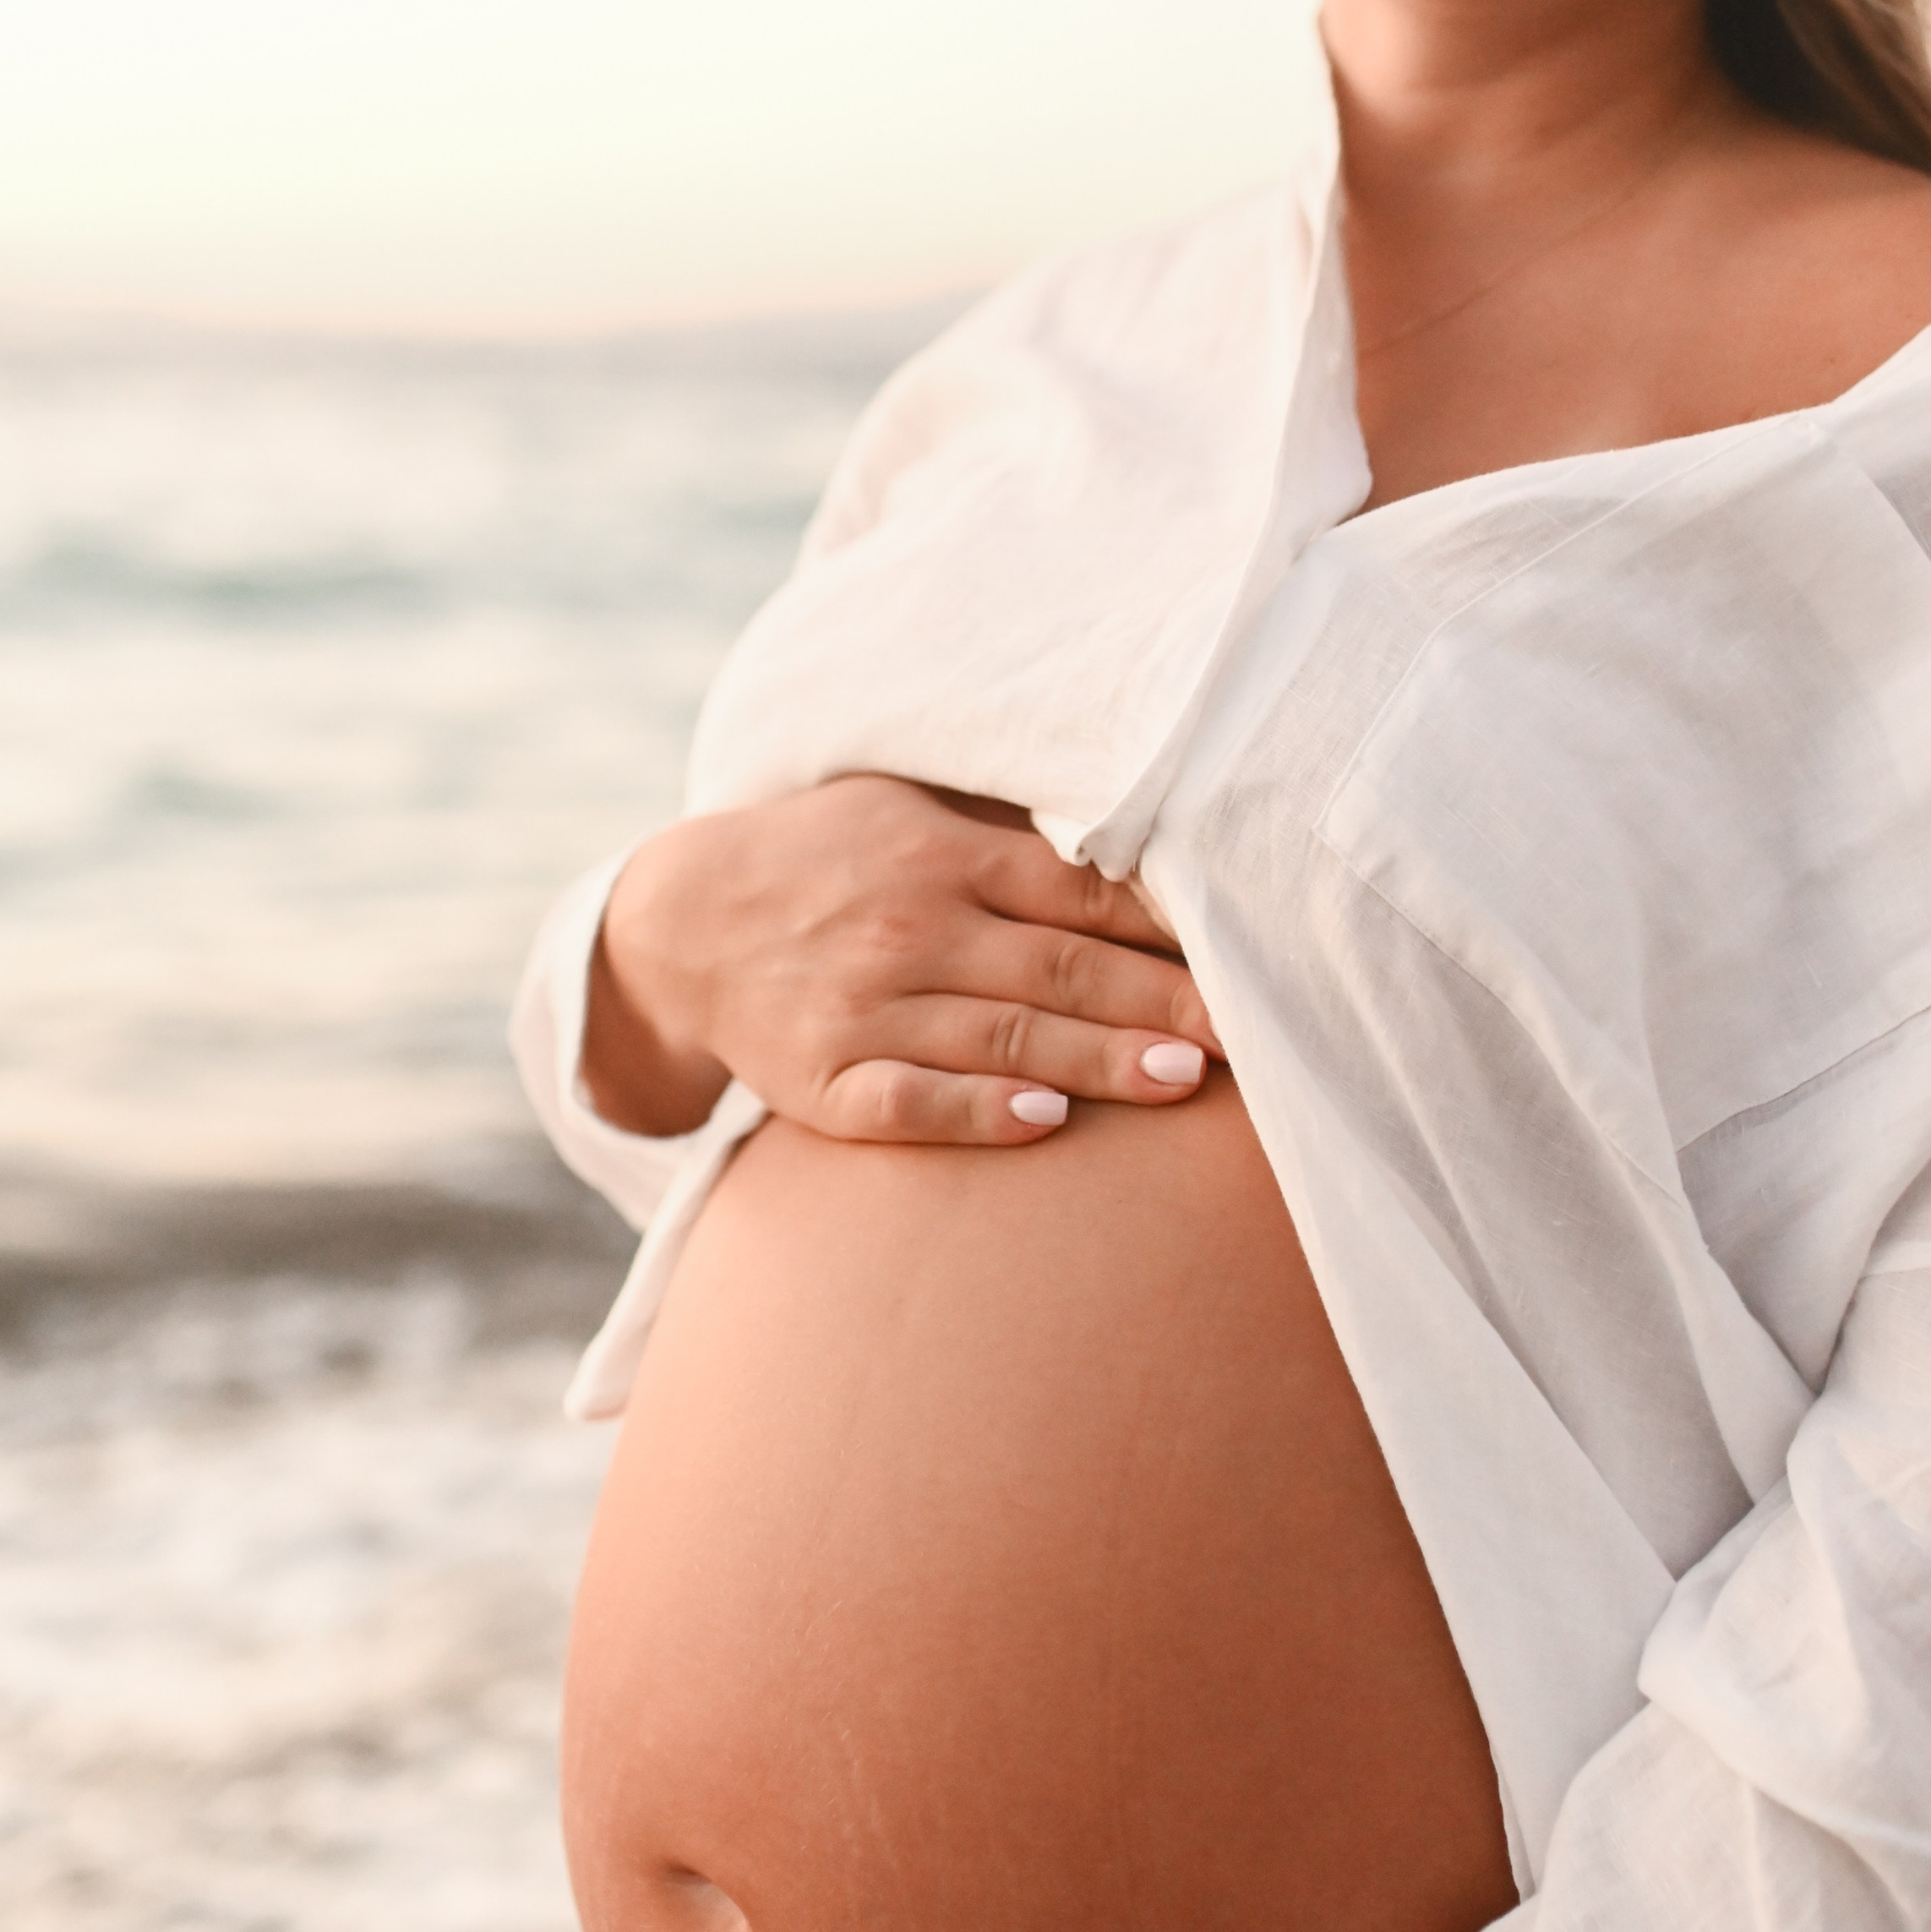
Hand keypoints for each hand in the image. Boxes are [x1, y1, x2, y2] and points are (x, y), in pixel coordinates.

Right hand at [583, 772, 1220, 1144]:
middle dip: (1159, 1001)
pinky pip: (908, 1101)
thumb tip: (1148, 838)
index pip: (1079, 888)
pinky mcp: (824, 1080)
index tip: (1250, 950)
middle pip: (1058, 966)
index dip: (1168, 924)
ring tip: (1180, 1078)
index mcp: (945, 853)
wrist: (680, 920)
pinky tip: (1040, 1124)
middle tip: (1247, 1032)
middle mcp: (911, 925)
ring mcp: (866, 1007)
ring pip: (1002, 1038)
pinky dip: (974, 1113)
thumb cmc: (831, 858)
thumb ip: (1012, 830)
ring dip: (1096, 1060)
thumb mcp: (909, 807)